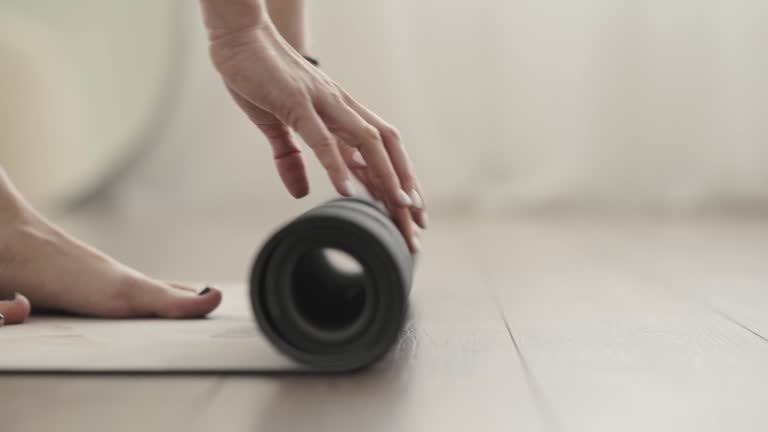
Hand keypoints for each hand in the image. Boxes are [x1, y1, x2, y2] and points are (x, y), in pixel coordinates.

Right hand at [206, 20, 425, 250]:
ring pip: (368, 143)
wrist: (239, 38)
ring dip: (386, 176)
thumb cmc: (260, 77)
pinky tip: (346, 191)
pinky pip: (322, 138)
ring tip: (399, 207)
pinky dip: (336, 165)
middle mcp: (341, 108)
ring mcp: (322, 104)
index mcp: (339, 115)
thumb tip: (301, 192)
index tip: (410, 214)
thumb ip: (290, 159)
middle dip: (405, 187)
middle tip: (417, 223)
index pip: (380, 152)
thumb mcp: (276, 127)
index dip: (399, 181)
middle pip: (387, 150)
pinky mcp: (297, 102)